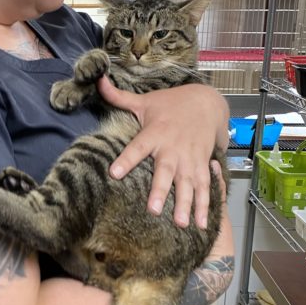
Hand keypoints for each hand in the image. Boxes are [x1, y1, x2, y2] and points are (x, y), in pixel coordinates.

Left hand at [96, 77, 229, 228]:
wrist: (208, 103)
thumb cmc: (171, 104)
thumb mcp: (145, 100)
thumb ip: (119, 97)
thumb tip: (97, 79)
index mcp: (154, 134)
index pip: (137, 148)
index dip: (126, 160)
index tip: (113, 173)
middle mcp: (172, 149)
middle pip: (166, 172)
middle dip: (161, 190)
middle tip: (154, 209)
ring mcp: (190, 159)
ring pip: (188, 184)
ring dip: (187, 204)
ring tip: (182, 224)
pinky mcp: (203, 166)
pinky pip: (205, 187)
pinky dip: (205, 206)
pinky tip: (202, 225)